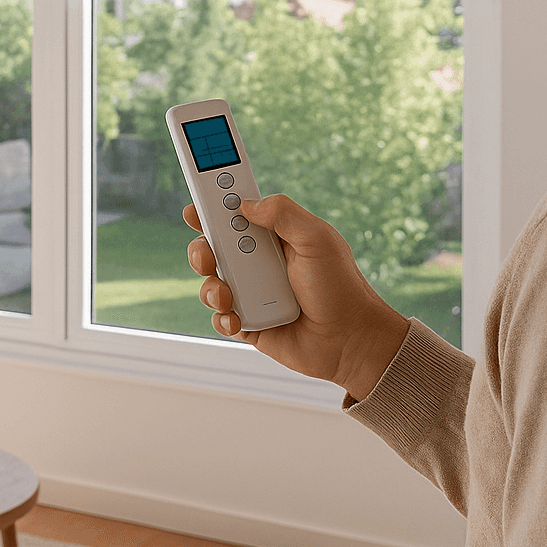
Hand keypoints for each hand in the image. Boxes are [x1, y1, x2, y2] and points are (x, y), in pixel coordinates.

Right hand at [185, 194, 409, 400]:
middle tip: (207, 255)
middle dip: (201, 248)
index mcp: (273, 237)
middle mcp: (258, 263)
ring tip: (227, 296)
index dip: (213, 206)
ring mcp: (251, 294)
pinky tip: (238, 320)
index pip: (236, 214)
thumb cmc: (341, 287)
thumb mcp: (317, 239)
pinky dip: (222, 318)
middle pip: (213, 247)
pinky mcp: (248, 324)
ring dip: (210, 287)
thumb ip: (283, 214)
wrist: (351, 341)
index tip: (195, 205)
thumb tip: (246, 204)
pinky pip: (220, 318)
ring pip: (210, 282)